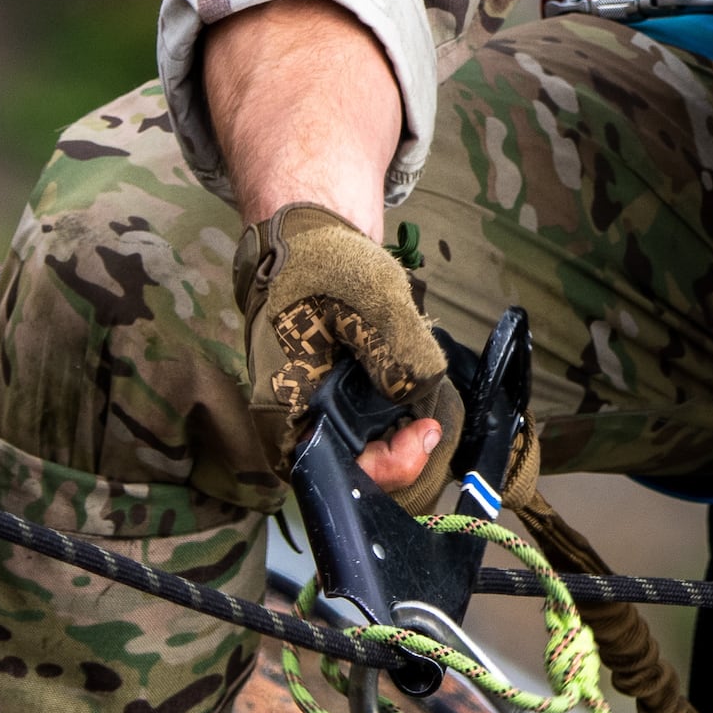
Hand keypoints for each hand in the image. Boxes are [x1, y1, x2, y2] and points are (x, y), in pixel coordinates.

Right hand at [246, 203, 450, 481]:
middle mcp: (295, 421)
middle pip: (349, 472)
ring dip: (397, 444)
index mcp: (285, 405)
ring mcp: (313, 413)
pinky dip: (392, 425)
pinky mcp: (330, 403)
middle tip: (427, 427)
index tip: (419, 433)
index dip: (382, 467)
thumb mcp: (371, 297)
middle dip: (397, 459)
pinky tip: (413, 405)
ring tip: (424, 417)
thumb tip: (417, 394)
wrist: (307, 240)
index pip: (331, 472)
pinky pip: (363, 432)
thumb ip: (398, 349)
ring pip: (359, 455)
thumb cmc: (324, 264)